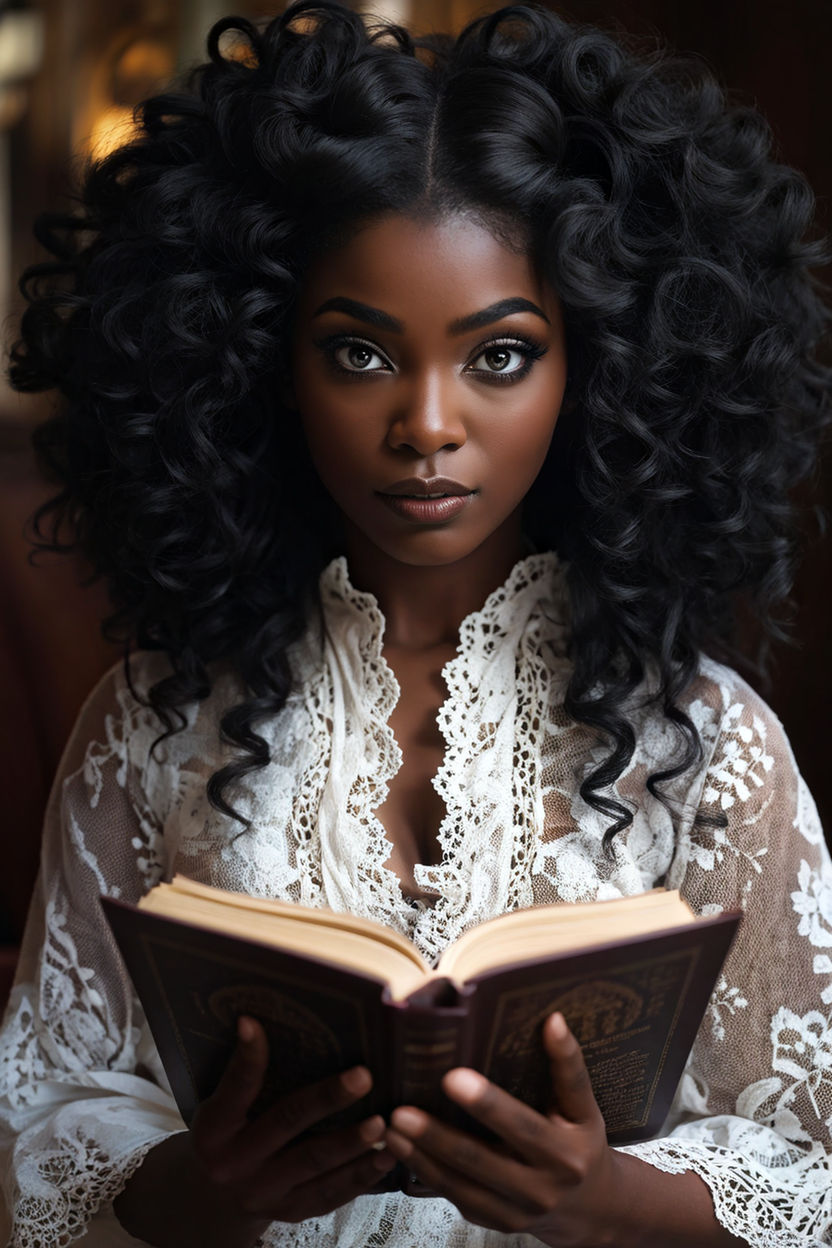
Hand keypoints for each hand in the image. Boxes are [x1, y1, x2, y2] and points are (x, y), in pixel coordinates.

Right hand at [190, 1015, 395, 1224]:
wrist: (213, 1201)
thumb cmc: (226, 1136)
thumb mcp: (220, 1109)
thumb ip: (244, 1079)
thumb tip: (268, 1020)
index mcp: (215, 1129)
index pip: (235, 1087)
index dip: (246, 1056)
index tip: (254, 1023)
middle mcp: (236, 1162)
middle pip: (286, 1122)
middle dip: (327, 1098)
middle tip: (363, 1076)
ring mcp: (264, 1191)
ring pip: (314, 1163)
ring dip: (351, 1141)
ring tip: (382, 1121)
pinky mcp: (289, 1211)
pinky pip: (329, 1194)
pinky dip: (360, 1176)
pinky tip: (385, 1158)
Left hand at [384, 1012, 623, 1246]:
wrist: (591, 1205)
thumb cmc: (581, 1141)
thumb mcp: (583, 1107)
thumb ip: (568, 1067)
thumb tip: (553, 1019)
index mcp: (564, 1152)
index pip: (522, 1125)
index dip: (488, 1103)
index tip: (452, 1076)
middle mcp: (541, 1187)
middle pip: (482, 1159)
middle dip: (438, 1134)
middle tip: (403, 1109)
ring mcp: (517, 1211)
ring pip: (462, 1184)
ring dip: (422, 1156)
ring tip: (392, 1128)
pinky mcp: (497, 1222)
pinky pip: (457, 1198)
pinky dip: (426, 1173)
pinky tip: (402, 1150)